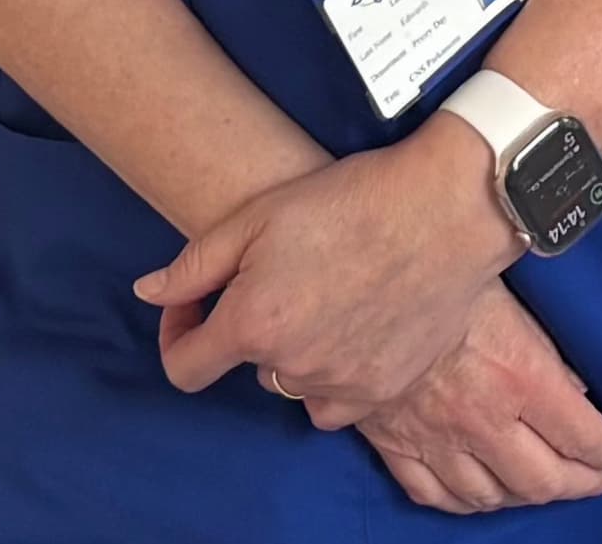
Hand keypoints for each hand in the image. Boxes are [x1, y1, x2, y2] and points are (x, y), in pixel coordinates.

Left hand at [138, 123, 518, 425]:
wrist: (450, 205)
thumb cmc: (355, 197)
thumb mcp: (261, 212)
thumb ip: (195, 264)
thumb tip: (150, 293)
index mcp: (251, 322)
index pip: (185, 367)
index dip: (178, 334)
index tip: (196, 306)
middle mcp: (289, 365)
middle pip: (248, 366)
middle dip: (254, 329)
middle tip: (288, 277)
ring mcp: (339, 383)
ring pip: (293, 382)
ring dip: (296, 352)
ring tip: (329, 298)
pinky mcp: (383, 389)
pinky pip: (336, 403)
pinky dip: (334, 378)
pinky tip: (355, 332)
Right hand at [356, 285, 601, 515]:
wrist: (356, 284)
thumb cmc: (441, 269)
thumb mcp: (512, 290)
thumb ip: (548, 344)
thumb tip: (576, 388)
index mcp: (521, 377)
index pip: (581, 434)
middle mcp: (483, 420)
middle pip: (540, 479)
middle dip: (577, 484)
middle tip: (595, 480)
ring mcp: (436, 439)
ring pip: (489, 495)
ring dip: (522, 496)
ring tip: (543, 487)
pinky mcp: (394, 444)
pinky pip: (433, 494)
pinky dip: (462, 502)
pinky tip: (477, 497)